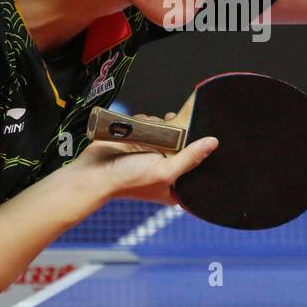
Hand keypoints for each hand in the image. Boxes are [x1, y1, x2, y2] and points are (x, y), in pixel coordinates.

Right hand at [72, 112, 218, 206]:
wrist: (94, 172)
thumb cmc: (128, 180)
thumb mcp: (165, 171)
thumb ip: (190, 157)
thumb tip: (213, 143)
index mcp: (176, 185)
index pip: (198, 167)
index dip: (202, 153)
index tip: (206, 138)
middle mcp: (165, 169)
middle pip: (185, 145)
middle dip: (181, 134)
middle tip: (174, 131)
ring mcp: (152, 153)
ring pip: (168, 130)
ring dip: (161, 126)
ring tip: (150, 133)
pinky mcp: (140, 140)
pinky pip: (152, 124)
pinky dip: (147, 122)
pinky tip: (140, 128)